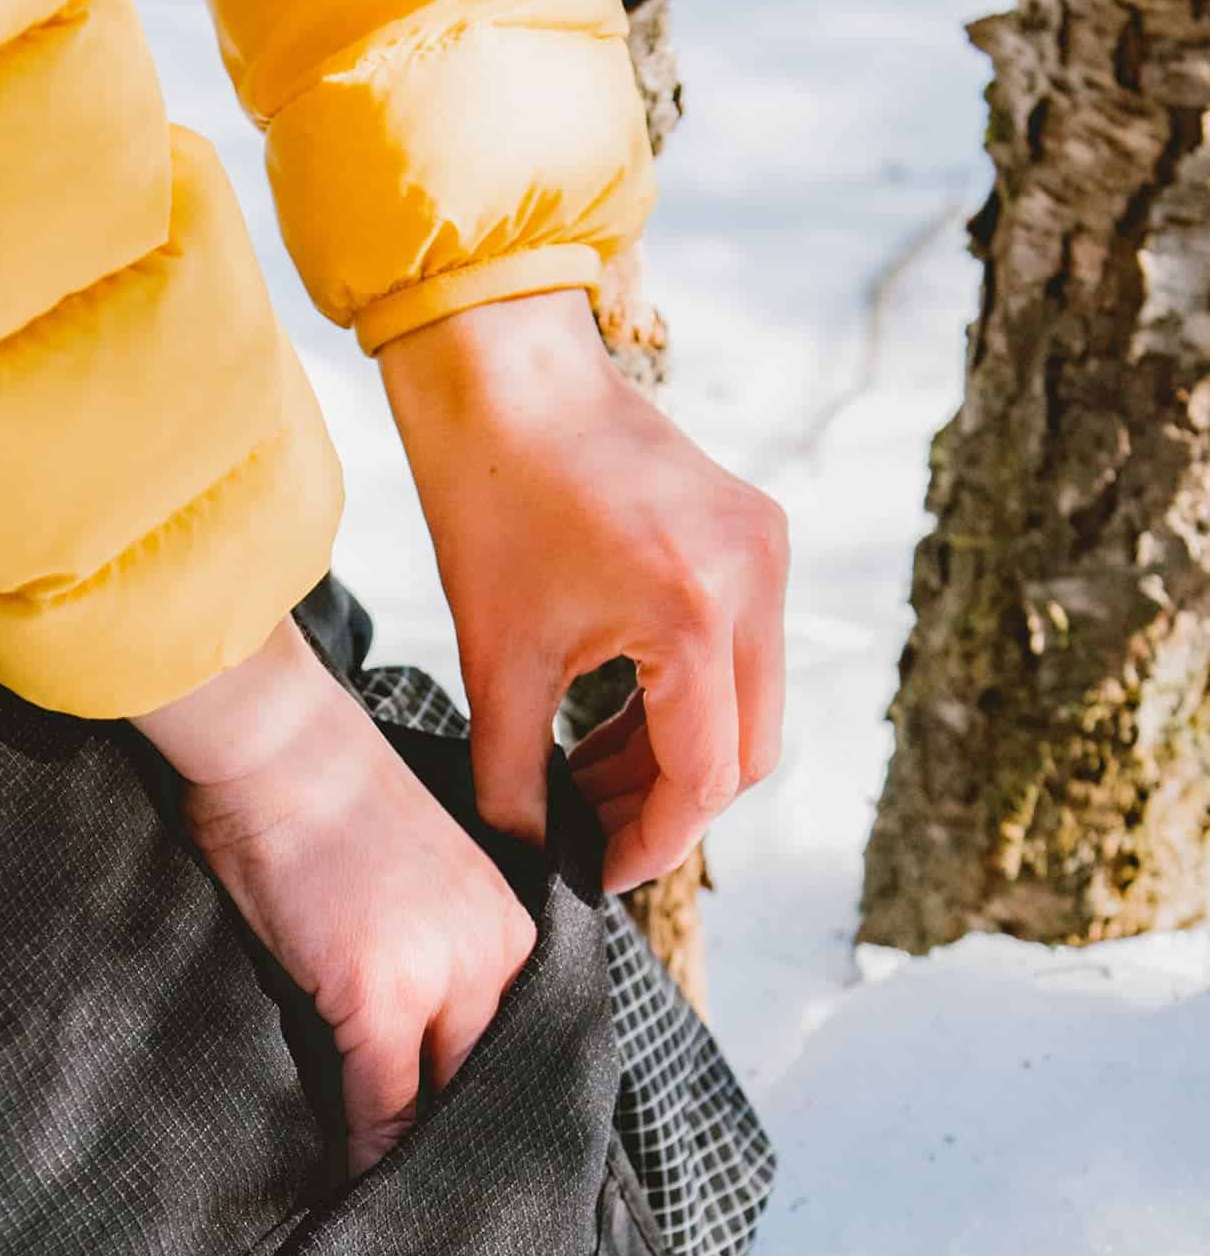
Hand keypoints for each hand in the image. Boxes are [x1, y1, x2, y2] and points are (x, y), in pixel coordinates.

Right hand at [138, 619, 535, 1178]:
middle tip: (437, 1214)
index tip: (457, 1168)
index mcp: (509, 928)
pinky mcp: (379, 993)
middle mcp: (496, 955)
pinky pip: (382, 1101)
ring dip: (415, 1164)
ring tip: (390, 1214)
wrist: (278, 744)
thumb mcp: (400, 887)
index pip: (505, 1049)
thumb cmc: (313, 802)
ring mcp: (444, 975)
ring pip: (443, 1103)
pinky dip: (365, 1151)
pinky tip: (345, 1186)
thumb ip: (416, 963)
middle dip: (463, 1152)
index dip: (478, 1115)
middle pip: (488, 1084)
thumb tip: (393, 1047)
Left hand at [379, 287, 787, 891]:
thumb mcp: (495, 659)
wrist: (505, 378)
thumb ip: (512, 775)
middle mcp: (755, 581)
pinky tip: (605, 726)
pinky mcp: (753, 534)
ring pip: (748, 705)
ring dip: (673, 755)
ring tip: (582, 784)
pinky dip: (680, 701)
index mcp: (696, 615)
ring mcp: (765, 552)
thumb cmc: (489, 502)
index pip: (703, 778)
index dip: (651, 843)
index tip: (598, 877)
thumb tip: (525, 856)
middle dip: (669, 807)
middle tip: (590, 838)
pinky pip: (738, 651)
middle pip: (747, 750)